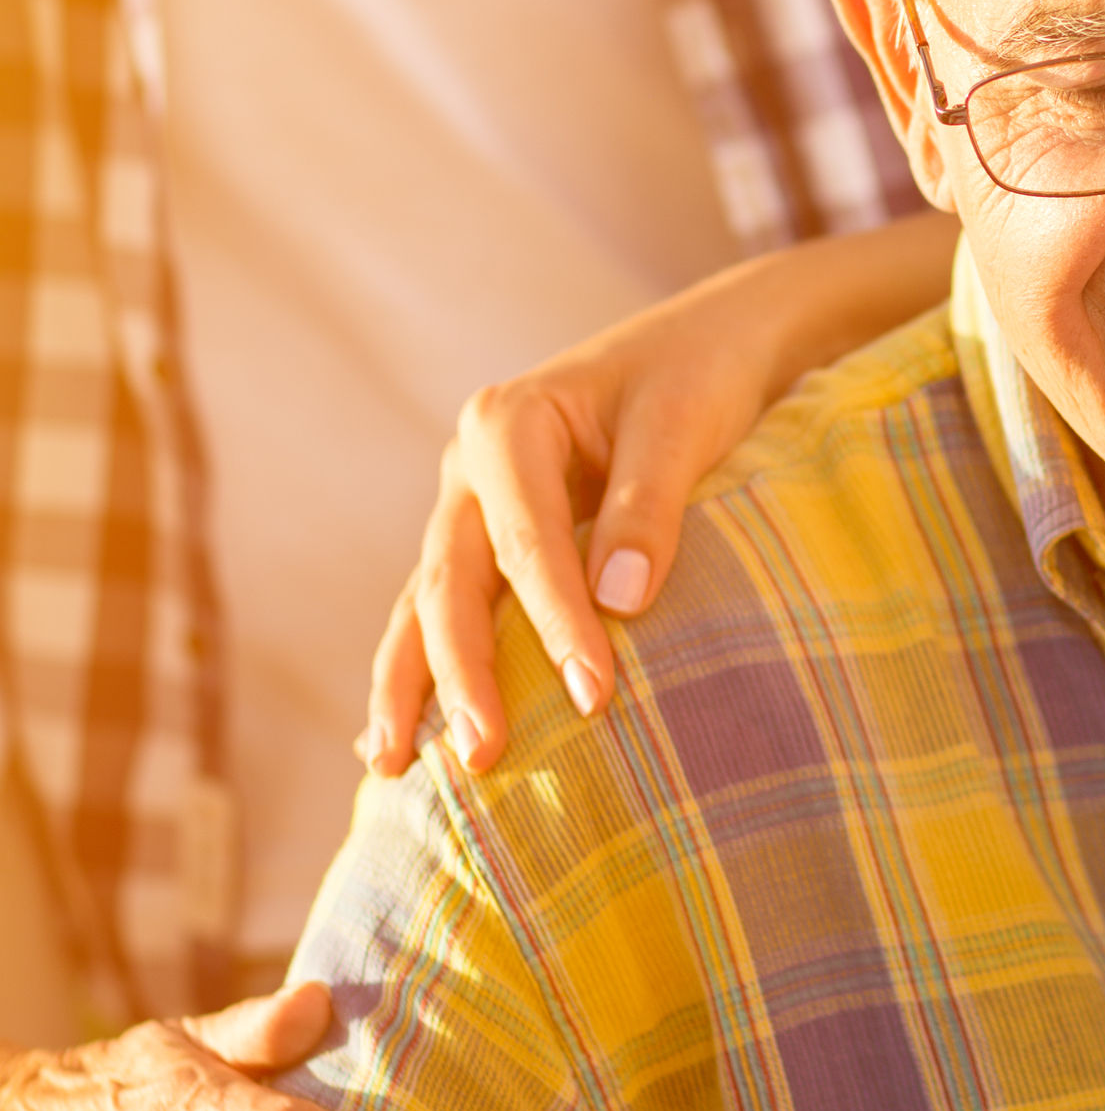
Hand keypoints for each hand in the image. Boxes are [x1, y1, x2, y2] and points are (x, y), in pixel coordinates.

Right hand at [364, 222, 956, 775]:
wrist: (706, 343)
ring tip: (393, 767)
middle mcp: (469, 465)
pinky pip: (442, 609)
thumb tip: (622, 602)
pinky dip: (420, 669)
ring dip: (411, 685)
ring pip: (425, 602)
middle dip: (462, 674)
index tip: (593, 695)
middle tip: (486, 755)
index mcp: (507, 423)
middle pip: (451, 581)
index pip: (525, 540)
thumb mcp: (682, 424)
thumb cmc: (698, 376)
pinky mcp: (484, 537)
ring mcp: (468, 504)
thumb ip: (647, 506)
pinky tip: (400, 738)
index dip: (556, 621)